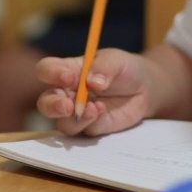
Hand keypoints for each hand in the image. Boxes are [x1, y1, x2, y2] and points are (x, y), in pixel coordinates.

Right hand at [34, 49, 152, 135]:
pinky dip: (92, 122)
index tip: (68, 77)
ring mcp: (77, 113)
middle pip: (45, 103)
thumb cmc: (124, 69)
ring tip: (94, 108)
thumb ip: (104, 68)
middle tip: (68, 105)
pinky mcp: (91, 127)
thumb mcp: (116, 60)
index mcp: (67, 70)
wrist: (145, 88)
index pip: (46, 70)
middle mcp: (67, 93)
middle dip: (52, 106)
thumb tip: (93, 82)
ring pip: (62, 123)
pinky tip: (103, 111)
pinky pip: (85, 131)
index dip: (51, 73)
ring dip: (75, 119)